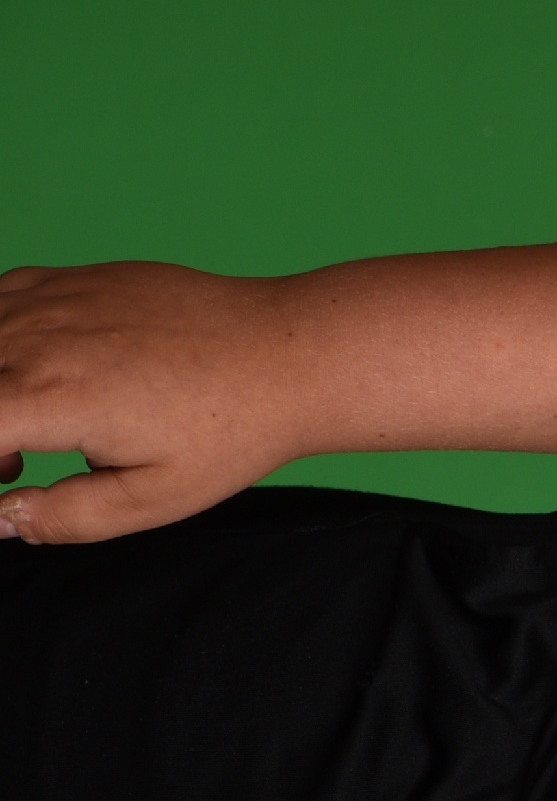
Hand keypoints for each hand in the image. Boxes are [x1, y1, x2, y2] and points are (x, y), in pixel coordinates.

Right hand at [0, 262, 307, 544]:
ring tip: (37, 424)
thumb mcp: (155, 498)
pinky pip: (0, 300)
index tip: (12, 476)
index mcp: (48, 398)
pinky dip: (1, 339)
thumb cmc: (230, 429)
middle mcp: (35, 339)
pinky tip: (40, 370)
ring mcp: (50, 299)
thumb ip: (68, 516)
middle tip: (18, 465)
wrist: (285, 354)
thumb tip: (5, 521)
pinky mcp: (70, 279)